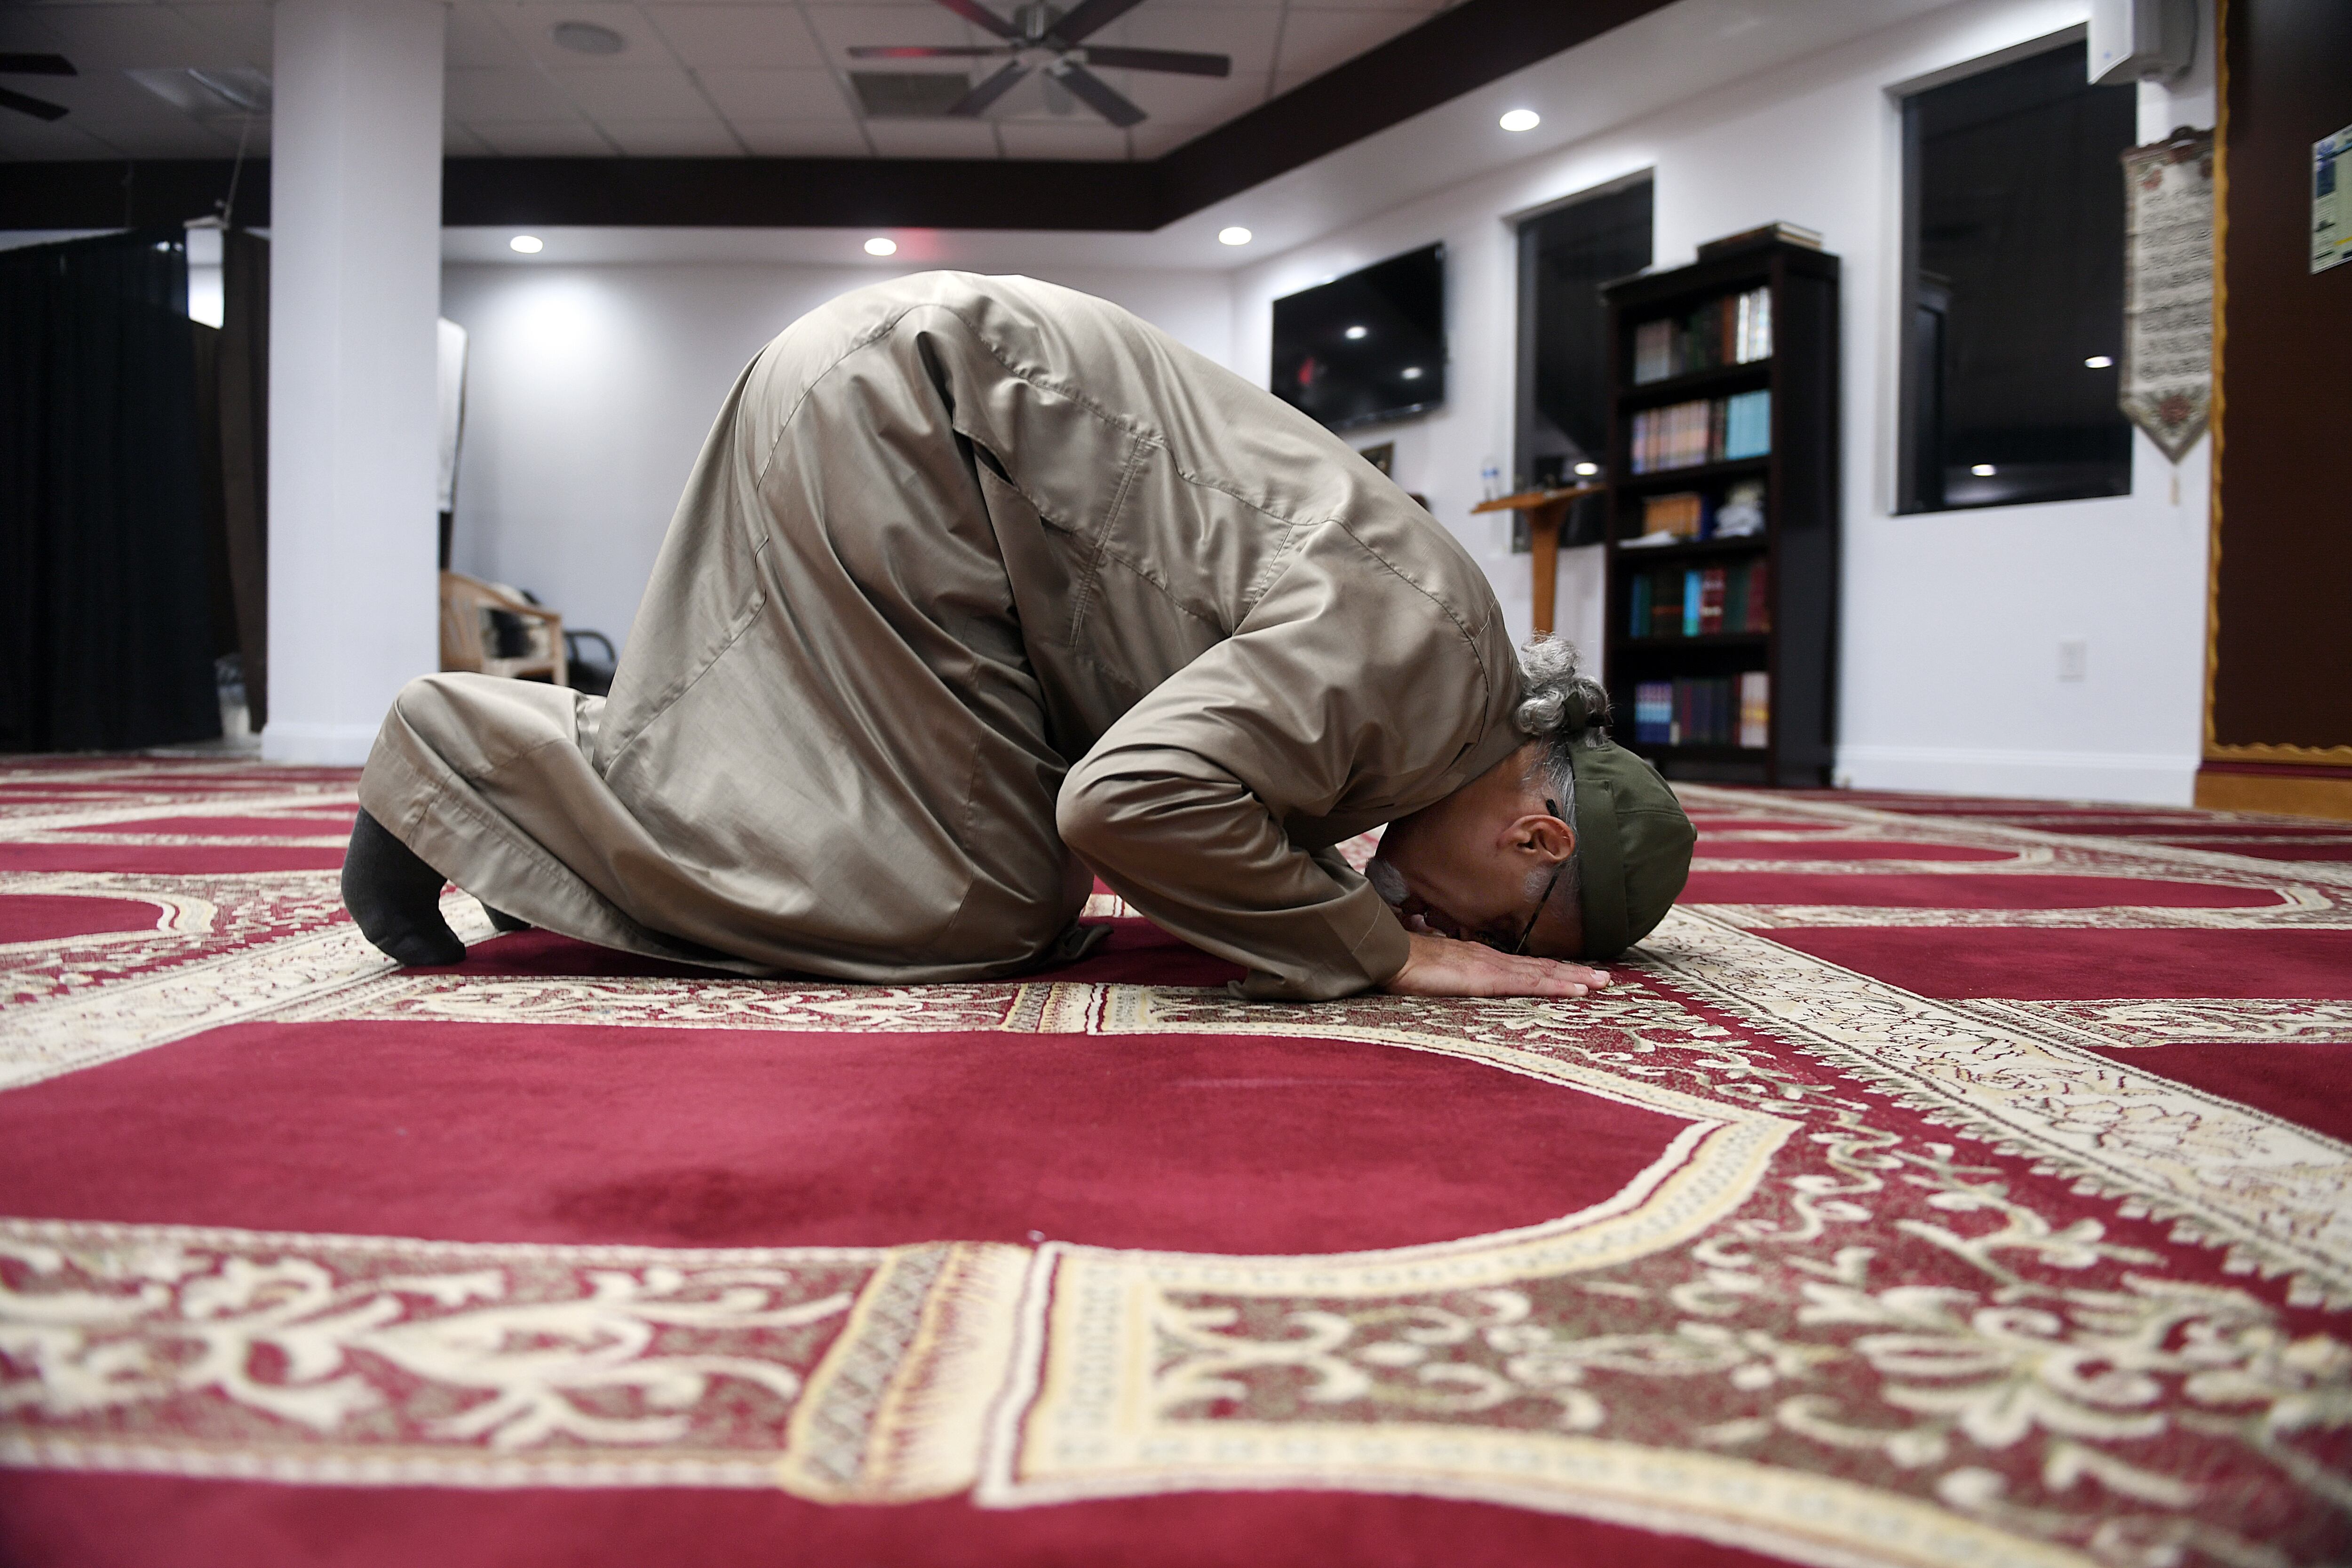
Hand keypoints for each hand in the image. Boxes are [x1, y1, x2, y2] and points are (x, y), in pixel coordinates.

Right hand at [1380, 931, 1611, 998]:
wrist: (1388, 953)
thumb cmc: (1405, 964)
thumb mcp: (1434, 973)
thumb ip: (1449, 974)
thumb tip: (1453, 977)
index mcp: (1480, 959)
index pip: (1524, 966)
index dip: (1551, 970)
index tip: (1576, 975)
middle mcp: (1492, 959)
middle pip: (1541, 967)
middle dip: (1574, 973)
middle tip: (1604, 979)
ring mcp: (1491, 967)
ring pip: (1542, 974)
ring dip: (1574, 978)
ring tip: (1600, 984)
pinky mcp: (1487, 978)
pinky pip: (1529, 984)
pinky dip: (1556, 985)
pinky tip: (1576, 991)